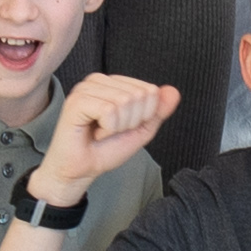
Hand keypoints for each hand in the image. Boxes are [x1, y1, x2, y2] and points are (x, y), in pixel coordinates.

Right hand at [29, 72, 170, 200]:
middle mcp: (99, 80)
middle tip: (109, 131)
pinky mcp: (76, 101)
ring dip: (118, 127)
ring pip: (125, 102)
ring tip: (101, 131)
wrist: (81, 170)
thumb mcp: (141, 130)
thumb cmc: (105, 149)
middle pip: (140, 96)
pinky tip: (94, 132)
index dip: (143, 117)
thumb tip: (174, 91)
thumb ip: (158, 111)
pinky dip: (107, 129)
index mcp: (114, 83)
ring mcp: (86, 88)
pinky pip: (109, 111)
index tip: (122, 126)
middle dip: (131, 122)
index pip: (151, 91)